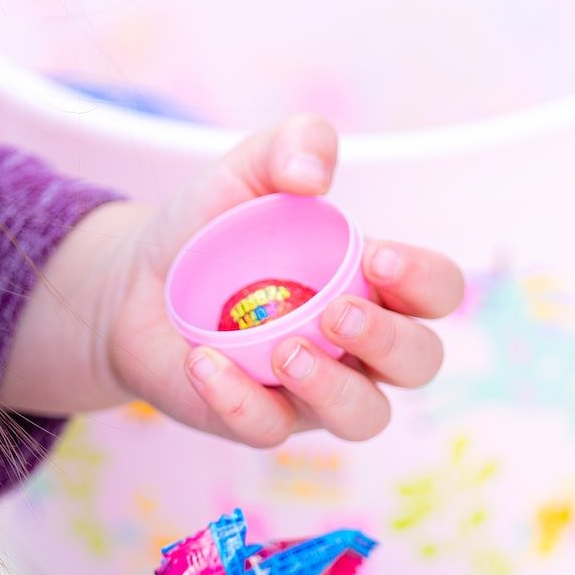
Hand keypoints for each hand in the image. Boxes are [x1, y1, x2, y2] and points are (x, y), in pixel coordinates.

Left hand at [6, 115, 465, 446]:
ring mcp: (315, 391)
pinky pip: (270, 429)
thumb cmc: (213, 230)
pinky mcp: (261, 420)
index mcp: (374, 283)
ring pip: (364, 417)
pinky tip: (204, 362)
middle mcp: (359, 345)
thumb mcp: (247, 171)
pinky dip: (239, 399)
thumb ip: (291, 145)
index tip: (381, 260)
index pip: (437, 292)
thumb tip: (313, 175)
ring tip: (286, 352)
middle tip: (336, 314)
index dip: (426, 283)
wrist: (136, 284)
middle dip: (389, 342)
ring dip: (334, 389)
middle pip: (418, 363)